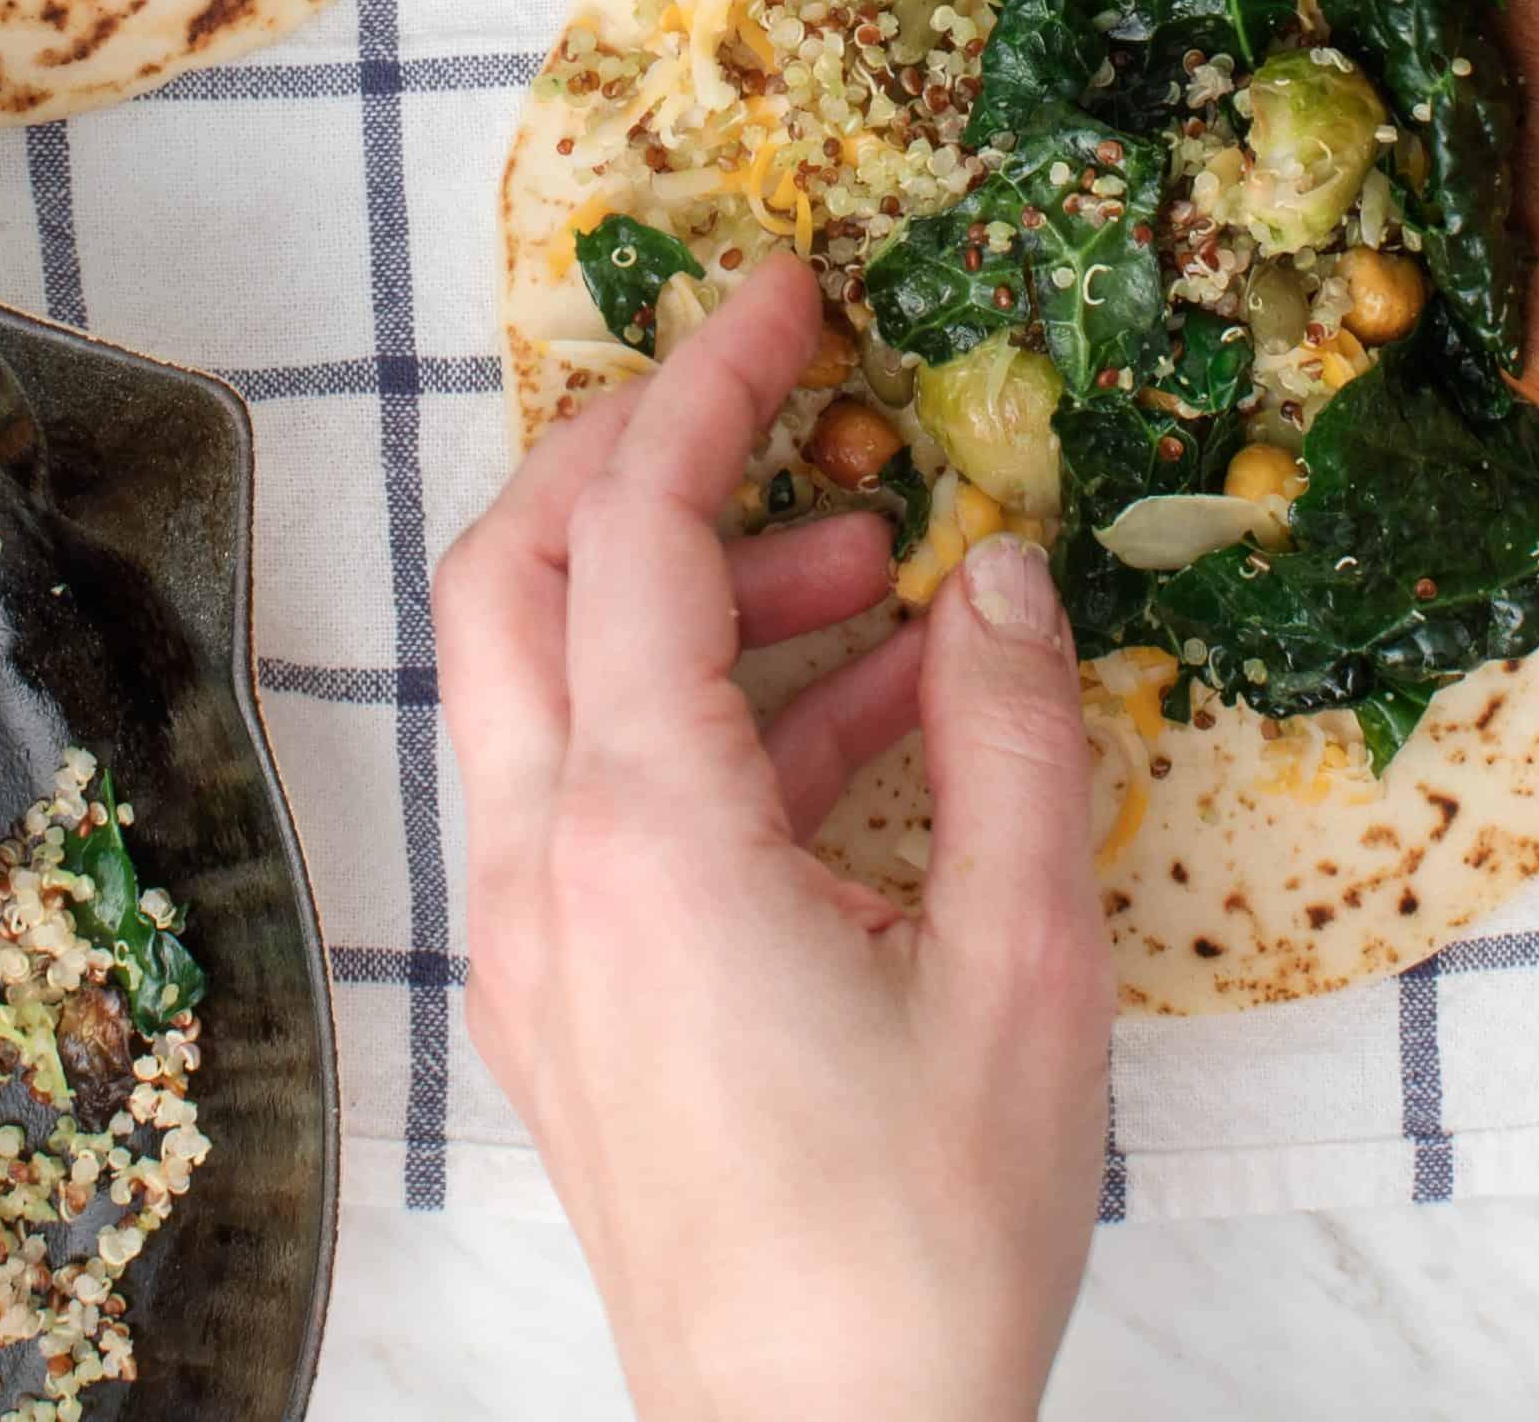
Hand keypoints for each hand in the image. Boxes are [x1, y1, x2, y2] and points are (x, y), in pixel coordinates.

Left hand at [434, 252, 1109, 1421]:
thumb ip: (1013, 740)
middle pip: (516, 573)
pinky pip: (592, 796)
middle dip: (638, 456)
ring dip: (696, 598)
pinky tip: (869, 727)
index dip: (711, 383)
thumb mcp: (1021, 973)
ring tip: (889, 585)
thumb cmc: (918, 1247)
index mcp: (639, 832)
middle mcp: (541, 866)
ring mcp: (531, 943)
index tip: (786, 290)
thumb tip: (1006, 571)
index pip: (636, 527)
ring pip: (546, 683)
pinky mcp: (560, 1007)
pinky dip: (703, 722)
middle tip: (781, 399)